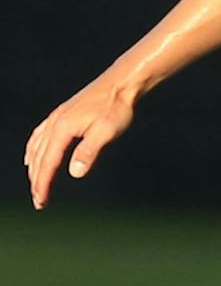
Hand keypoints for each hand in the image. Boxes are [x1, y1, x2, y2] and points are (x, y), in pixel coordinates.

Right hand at [25, 75, 136, 208]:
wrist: (122, 83)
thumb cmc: (117, 107)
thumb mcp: (107, 131)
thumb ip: (89, 151)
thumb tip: (75, 173)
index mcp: (63, 128)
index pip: (48, 163)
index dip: (43, 184)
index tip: (40, 202)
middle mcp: (55, 122)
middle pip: (38, 157)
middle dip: (37, 180)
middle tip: (39, 201)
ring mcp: (56, 117)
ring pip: (36, 147)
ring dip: (34, 167)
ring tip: (35, 184)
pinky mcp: (62, 114)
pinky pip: (39, 135)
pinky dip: (33, 149)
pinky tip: (32, 156)